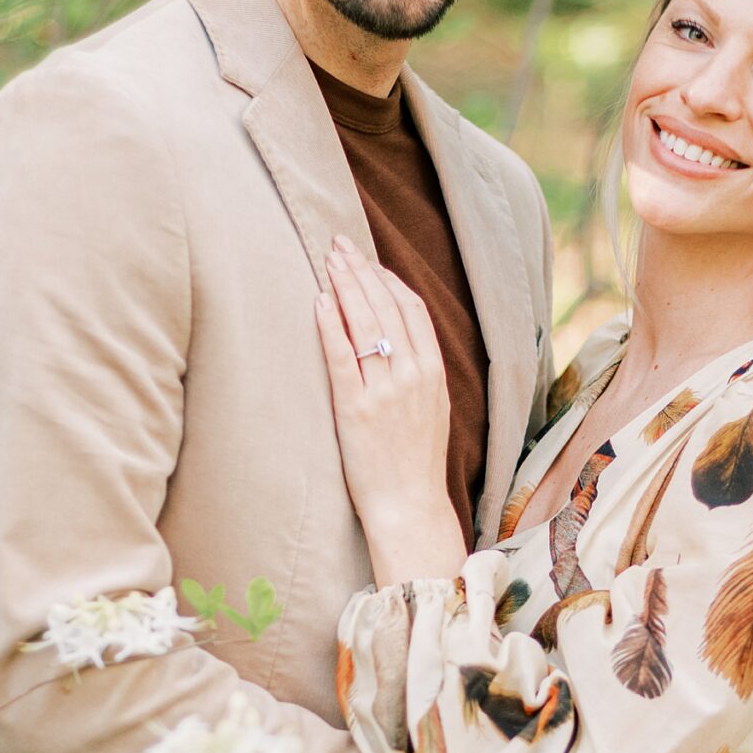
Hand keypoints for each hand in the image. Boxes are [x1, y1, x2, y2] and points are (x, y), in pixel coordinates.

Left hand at [316, 236, 465, 584]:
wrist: (409, 508)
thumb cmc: (414, 464)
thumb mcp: (431, 410)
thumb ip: (418, 374)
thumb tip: (397, 342)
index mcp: (434, 373)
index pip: (412, 310)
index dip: (388, 279)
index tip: (367, 260)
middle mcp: (413, 376)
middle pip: (386, 307)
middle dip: (361, 271)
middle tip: (338, 244)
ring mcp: (385, 393)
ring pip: (366, 324)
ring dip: (345, 286)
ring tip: (327, 261)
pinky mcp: (356, 410)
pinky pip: (342, 358)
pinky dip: (330, 326)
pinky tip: (318, 302)